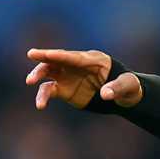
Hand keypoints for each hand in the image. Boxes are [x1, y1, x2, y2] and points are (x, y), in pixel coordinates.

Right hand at [26, 48, 141, 109]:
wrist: (125, 96)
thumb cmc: (129, 86)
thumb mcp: (128, 85)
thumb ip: (117, 88)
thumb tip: (106, 94)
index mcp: (93, 60)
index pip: (73, 56)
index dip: (58, 54)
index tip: (43, 53)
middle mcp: (77, 65)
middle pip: (57, 60)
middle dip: (44, 58)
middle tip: (32, 54)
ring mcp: (69, 76)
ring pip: (49, 72)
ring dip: (38, 75)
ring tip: (30, 81)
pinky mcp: (65, 89)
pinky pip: (50, 90)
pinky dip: (43, 96)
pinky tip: (40, 105)